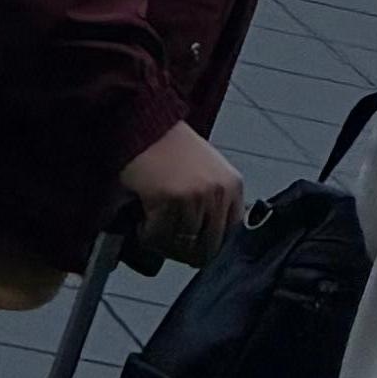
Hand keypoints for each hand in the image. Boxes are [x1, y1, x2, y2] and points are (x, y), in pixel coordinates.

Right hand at [115, 123, 244, 263]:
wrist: (147, 125)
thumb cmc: (174, 150)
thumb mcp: (210, 173)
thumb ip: (216, 206)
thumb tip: (211, 248)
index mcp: (233, 187)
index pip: (229, 239)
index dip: (208, 248)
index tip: (191, 248)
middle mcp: (219, 193)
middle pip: (206, 251)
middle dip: (183, 251)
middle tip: (166, 239)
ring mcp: (196, 197)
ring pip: (179, 247)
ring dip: (161, 241)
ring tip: (153, 222)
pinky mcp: (169, 200)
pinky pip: (156, 237)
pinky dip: (145, 233)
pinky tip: (143, 216)